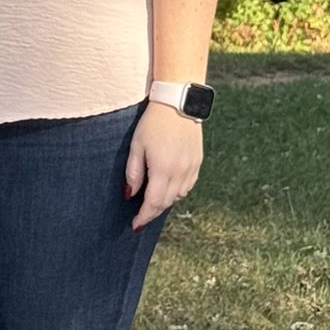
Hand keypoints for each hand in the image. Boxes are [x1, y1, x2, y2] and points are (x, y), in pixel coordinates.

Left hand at [124, 102, 202, 230]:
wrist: (178, 103)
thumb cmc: (153, 123)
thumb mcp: (136, 145)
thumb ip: (133, 172)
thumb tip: (130, 195)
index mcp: (163, 170)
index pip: (154, 203)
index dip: (144, 217)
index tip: (135, 225)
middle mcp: (180, 172)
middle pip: (166, 202)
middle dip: (153, 212)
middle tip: (141, 216)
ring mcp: (192, 167)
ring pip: (179, 195)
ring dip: (165, 201)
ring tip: (153, 199)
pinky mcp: (198, 161)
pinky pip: (188, 184)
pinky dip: (178, 190)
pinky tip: (168, 185)